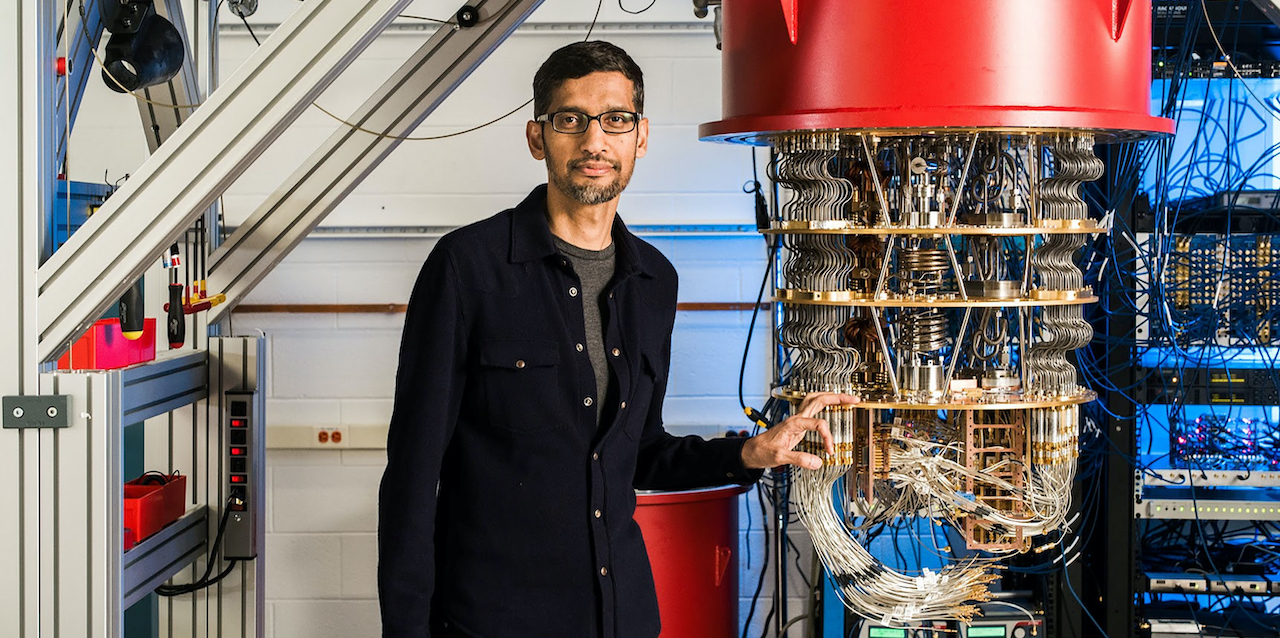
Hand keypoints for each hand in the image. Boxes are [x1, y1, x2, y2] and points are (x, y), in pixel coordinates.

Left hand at [740, 392, 860, 469]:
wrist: (752, 451)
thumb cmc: (762, 451)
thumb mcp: (780, 457)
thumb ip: (799, 459)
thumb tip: (818, 463)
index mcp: (793, 423)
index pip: (818, 424)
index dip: (827, 437)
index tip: (830, 451)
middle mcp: (796, 418)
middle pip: (818, 399)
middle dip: (837, 397)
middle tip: (854, 399)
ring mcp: (797, 420)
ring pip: (815, 400)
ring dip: (831, 397)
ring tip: (847, 399)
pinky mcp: (797, 425)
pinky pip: (813, 410)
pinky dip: (824, 406)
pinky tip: (832, 409)